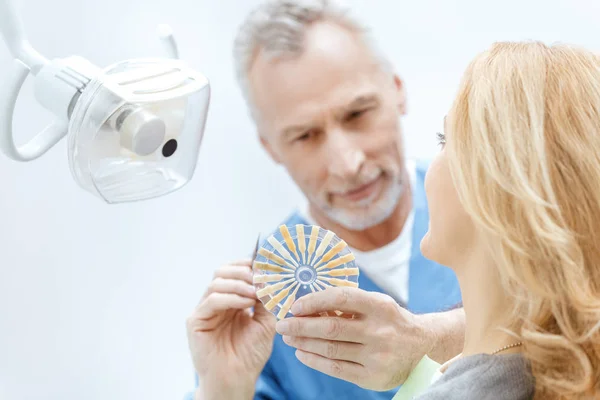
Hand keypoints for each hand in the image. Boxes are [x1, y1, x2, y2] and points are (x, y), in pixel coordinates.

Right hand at [186, 259, 275, 398]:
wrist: (237, 379)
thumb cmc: (249, 354)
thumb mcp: (266, 323)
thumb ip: (267, 301)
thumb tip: (274, 278)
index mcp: (231, 300)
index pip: (235, 272)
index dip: (248, 264)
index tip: (265, 263)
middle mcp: (216, 302)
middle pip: (222, 272)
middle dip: (243, 271)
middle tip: (260, 276)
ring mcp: (205, 310)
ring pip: (216, 283)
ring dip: (239, 283)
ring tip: (255, 292)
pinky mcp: (196, 321)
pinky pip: (211, 300)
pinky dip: (230, 297)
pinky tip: (246, 302)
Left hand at [274, 287, 436, 390]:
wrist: (422, 348)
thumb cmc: (390, 321)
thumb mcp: (377, 304)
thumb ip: (349, 304)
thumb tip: (308, 304)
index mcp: (381, 306)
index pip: (341, 298)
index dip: (315, 301)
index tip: (295, 305)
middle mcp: (380, 331)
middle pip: (331, 328)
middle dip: (301, 325)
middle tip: (283, 324)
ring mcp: (377, 356)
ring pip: (330, 349)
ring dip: (304, 343)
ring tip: (289, 337)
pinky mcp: (372, 377)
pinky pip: (336, 368)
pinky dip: (314, 360)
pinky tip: (302, 353)